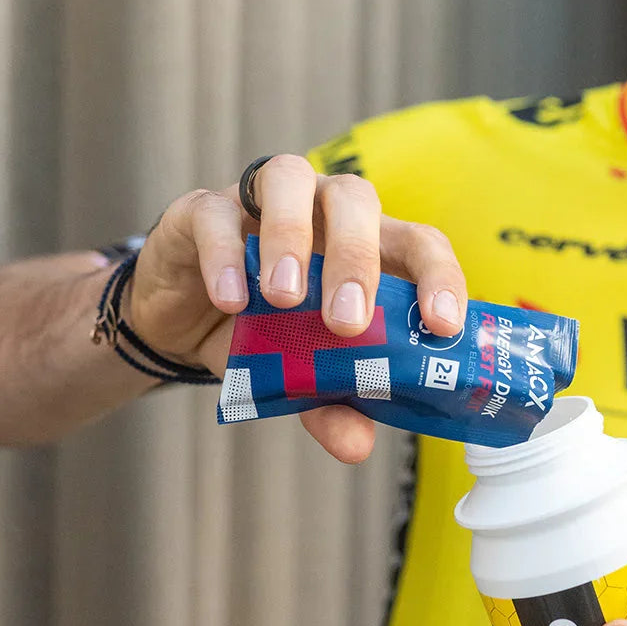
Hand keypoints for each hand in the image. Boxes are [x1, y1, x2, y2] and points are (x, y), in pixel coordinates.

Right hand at [126, 154, 467, 461]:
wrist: (183, 319)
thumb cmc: (263, 332)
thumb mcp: (302, 373)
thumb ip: (332, 401)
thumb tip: (356, 445)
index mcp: (366, 242)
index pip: (418, 243)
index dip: (438, 277)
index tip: (443, 325)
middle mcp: (321, 208)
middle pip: (356, 201)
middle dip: (356, 259)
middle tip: (347, 321)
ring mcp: (261, 201)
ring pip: (289, 180)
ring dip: (292, 238)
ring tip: (285, 300)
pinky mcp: (201, 210)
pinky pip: (216, 214)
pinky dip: (224, 255)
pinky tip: (229, 299)